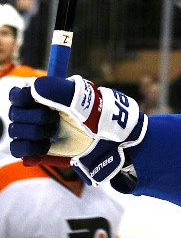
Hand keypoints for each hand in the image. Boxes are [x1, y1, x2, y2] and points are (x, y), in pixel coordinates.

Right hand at [8, 76, 146, 185]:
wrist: (109, 141)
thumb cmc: (99, 115)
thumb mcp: (81, 98)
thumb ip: (57, 89)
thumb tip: (34, 87)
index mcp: (47, 95)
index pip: (18, 94)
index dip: (22, 98)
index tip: (36, 102)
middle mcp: (39, 111)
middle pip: (15, 113)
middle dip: (34, 118)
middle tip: (53, 120)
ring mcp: (36, 131)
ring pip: (15, 131)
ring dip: (34, 133)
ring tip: (53, 133)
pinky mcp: (37, 149)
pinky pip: (18, 149)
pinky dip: (29, 149)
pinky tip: (45, 147)